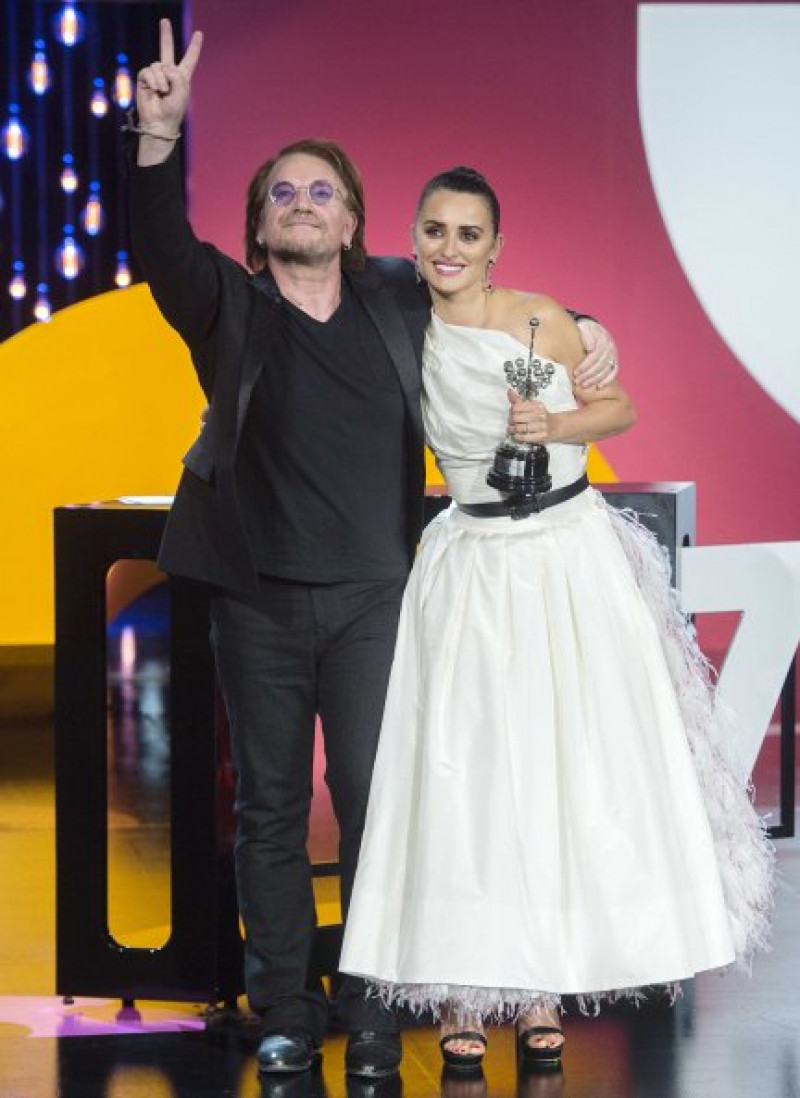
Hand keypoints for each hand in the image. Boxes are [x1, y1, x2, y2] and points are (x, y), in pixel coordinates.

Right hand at [136, 19, 202, 136]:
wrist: (160, 122)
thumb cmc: (173, 110)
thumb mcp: (182, 92)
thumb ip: (176, 75)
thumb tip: (163, 67)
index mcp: (182, 78)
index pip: (189, 59)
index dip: (194, 47)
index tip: (199, 34)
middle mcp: (168, 74)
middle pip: (167, 50)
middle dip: (165, 35)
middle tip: (164, 21)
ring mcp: (156, 75)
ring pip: (159, 65)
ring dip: (162, 80)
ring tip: (163, 92)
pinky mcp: (144, 79)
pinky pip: (149, 71)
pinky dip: (154, 80)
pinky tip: (156, 90)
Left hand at [507, 390, 552, 443]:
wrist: (558, 426)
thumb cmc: (541, 415)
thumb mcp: (532, 405)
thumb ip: (519, 400)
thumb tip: (509, 391)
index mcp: (536, 406)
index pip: (516, 407)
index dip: (511, 411)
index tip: (511, 413)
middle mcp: (539, 415)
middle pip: (516, 418)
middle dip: (510, 420)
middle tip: (510, 422)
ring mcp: (541, 426)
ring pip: (519, 428)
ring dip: (512, 429)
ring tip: (511, 429)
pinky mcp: (541, 437)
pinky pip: (525, 437)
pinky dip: (518, 437)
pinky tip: (516, 435)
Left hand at [573, 319, 618, 388]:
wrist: (593, 328)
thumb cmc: (585, 330)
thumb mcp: (584, 328)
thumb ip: (586, 335)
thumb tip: (590, 348)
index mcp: (603, 339)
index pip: (594, 355)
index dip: (585, 365)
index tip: (575, 372)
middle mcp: (610, 347)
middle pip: (600, 364)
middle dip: (588, 374)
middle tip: (577, 381)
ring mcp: (614, 354)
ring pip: (606, 370)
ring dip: (595, 379)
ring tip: (584, 385)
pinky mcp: (615, 360)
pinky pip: (614, 372)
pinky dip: (608, 380)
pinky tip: (599, 386)